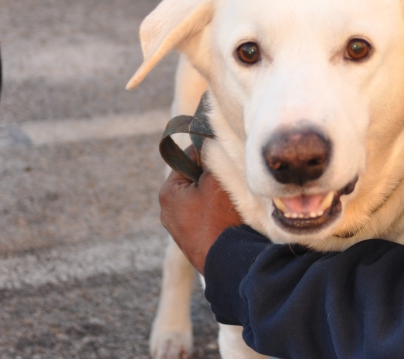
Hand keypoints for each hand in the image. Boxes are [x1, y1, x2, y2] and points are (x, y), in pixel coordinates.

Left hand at [159, 149, 241, 274]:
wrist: (229, 262)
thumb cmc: (220, 218)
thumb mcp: (216, 179)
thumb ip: (211, 158)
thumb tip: (210, 142)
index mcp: (168, 193)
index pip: (189, 157)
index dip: (210, 152)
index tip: (226, 153)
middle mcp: (168, 211)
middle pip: (196, 178)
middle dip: (214, 176)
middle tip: (232, 177)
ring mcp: (180, 229)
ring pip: (203, 198)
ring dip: (218, 195)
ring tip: (235, 197)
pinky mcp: (194, 241)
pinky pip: (206, 216)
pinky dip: (218, 212)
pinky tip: (232, 215)